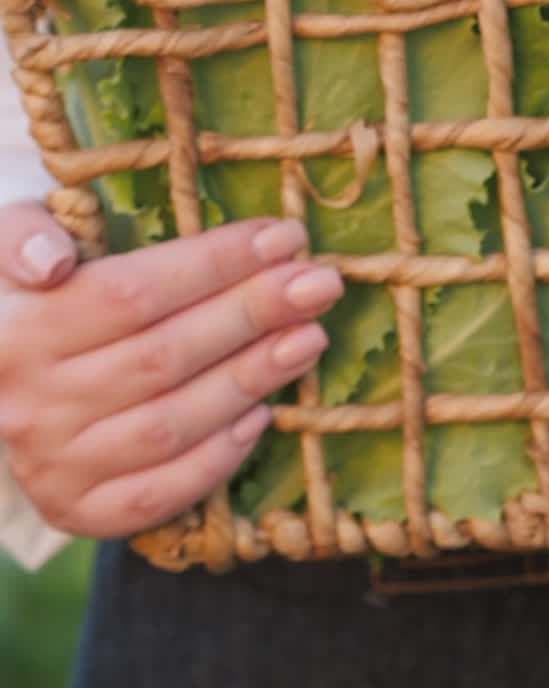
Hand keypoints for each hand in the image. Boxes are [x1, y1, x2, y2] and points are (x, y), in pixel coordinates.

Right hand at [0, 204, 342, 537]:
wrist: (4, 386)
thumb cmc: (39, 298)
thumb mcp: (17, 246)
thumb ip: (27, 235)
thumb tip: (51, 262)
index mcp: (17, 332)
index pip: (132, 294)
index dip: (217, 263)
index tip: (286, 236)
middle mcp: (30, 404)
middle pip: (163, 357)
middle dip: (254, 314)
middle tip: (321, 284)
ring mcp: (53, 465)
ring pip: (170, 425)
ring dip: (251, 378)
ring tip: (311, 337)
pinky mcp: (78, 510)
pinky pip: (158, 494)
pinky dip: (217, 457)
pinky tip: (263, 413)